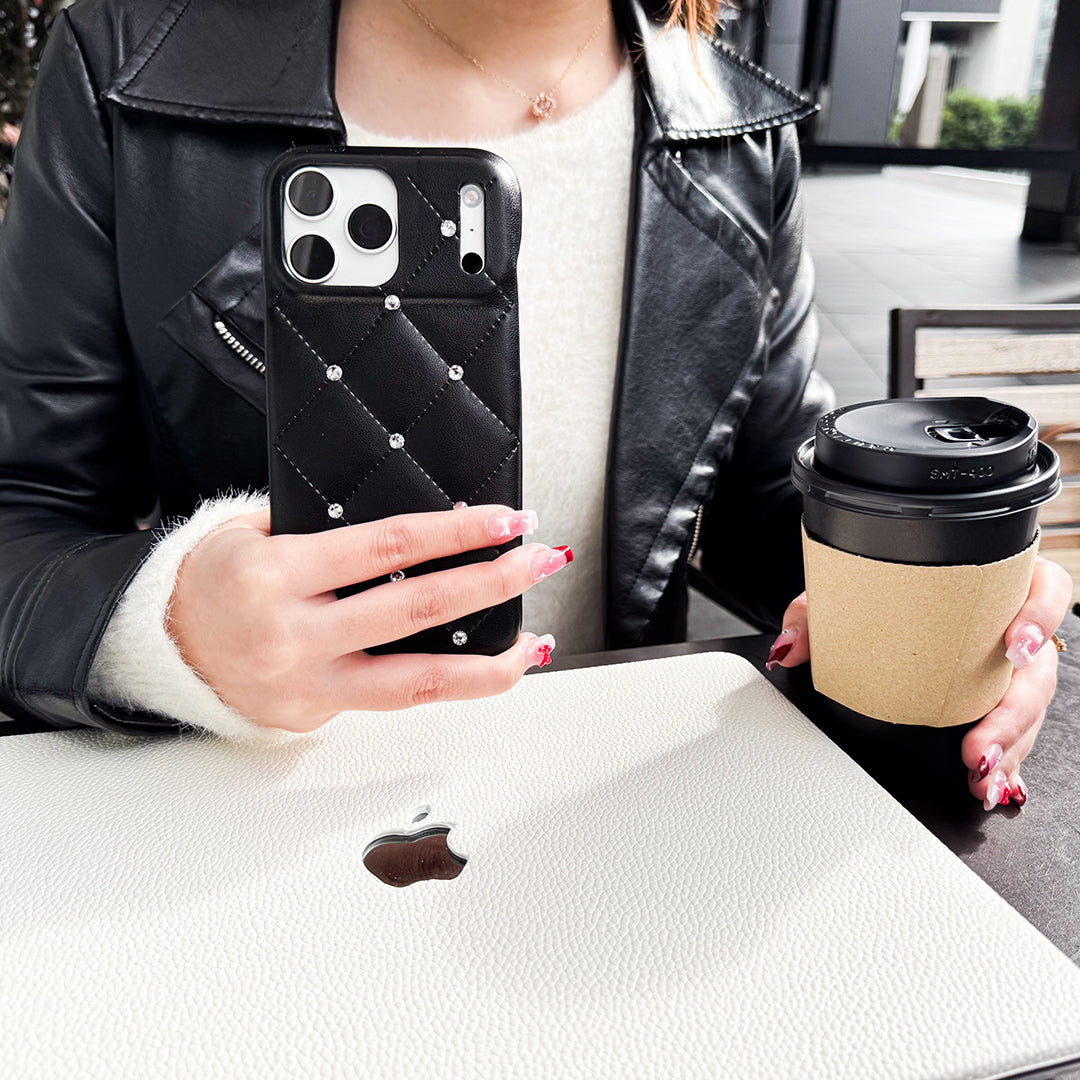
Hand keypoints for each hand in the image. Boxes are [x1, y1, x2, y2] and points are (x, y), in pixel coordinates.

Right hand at [167, 504, 569, 731]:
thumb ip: (324, 531)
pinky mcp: (315, 716)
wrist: (163, 645)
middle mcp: (294, 634)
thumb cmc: (213, 578)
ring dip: (489, 664)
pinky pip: (392, 699)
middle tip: (541, 561)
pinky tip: (481, 669)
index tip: (507, 520)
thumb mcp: (253, 531)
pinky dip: (445, 686)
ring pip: (417, 682)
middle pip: (416, 609)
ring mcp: (306, 684)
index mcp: (276, 573)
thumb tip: (415, 532)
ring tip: (537, 644)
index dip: (457, 533)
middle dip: (491, 584)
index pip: (388, 547)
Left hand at [768, 556, 1072, 808]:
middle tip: (977, 748)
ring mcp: (1009, 667)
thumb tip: (789, 649)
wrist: (866, 601)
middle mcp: (1011, 624)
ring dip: (1009, 749)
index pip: (1043, 589)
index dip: (1040, 617)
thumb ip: (812, 614)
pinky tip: (989, 785)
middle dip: (1013, 716)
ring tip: (981, 779)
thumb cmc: (874, 589)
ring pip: (1030, 710)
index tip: (1014, 647)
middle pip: (1038, 670)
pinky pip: (1015, 732)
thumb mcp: (841, 592)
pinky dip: (1004, 762)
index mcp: (994, 581)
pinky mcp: (998, 699)